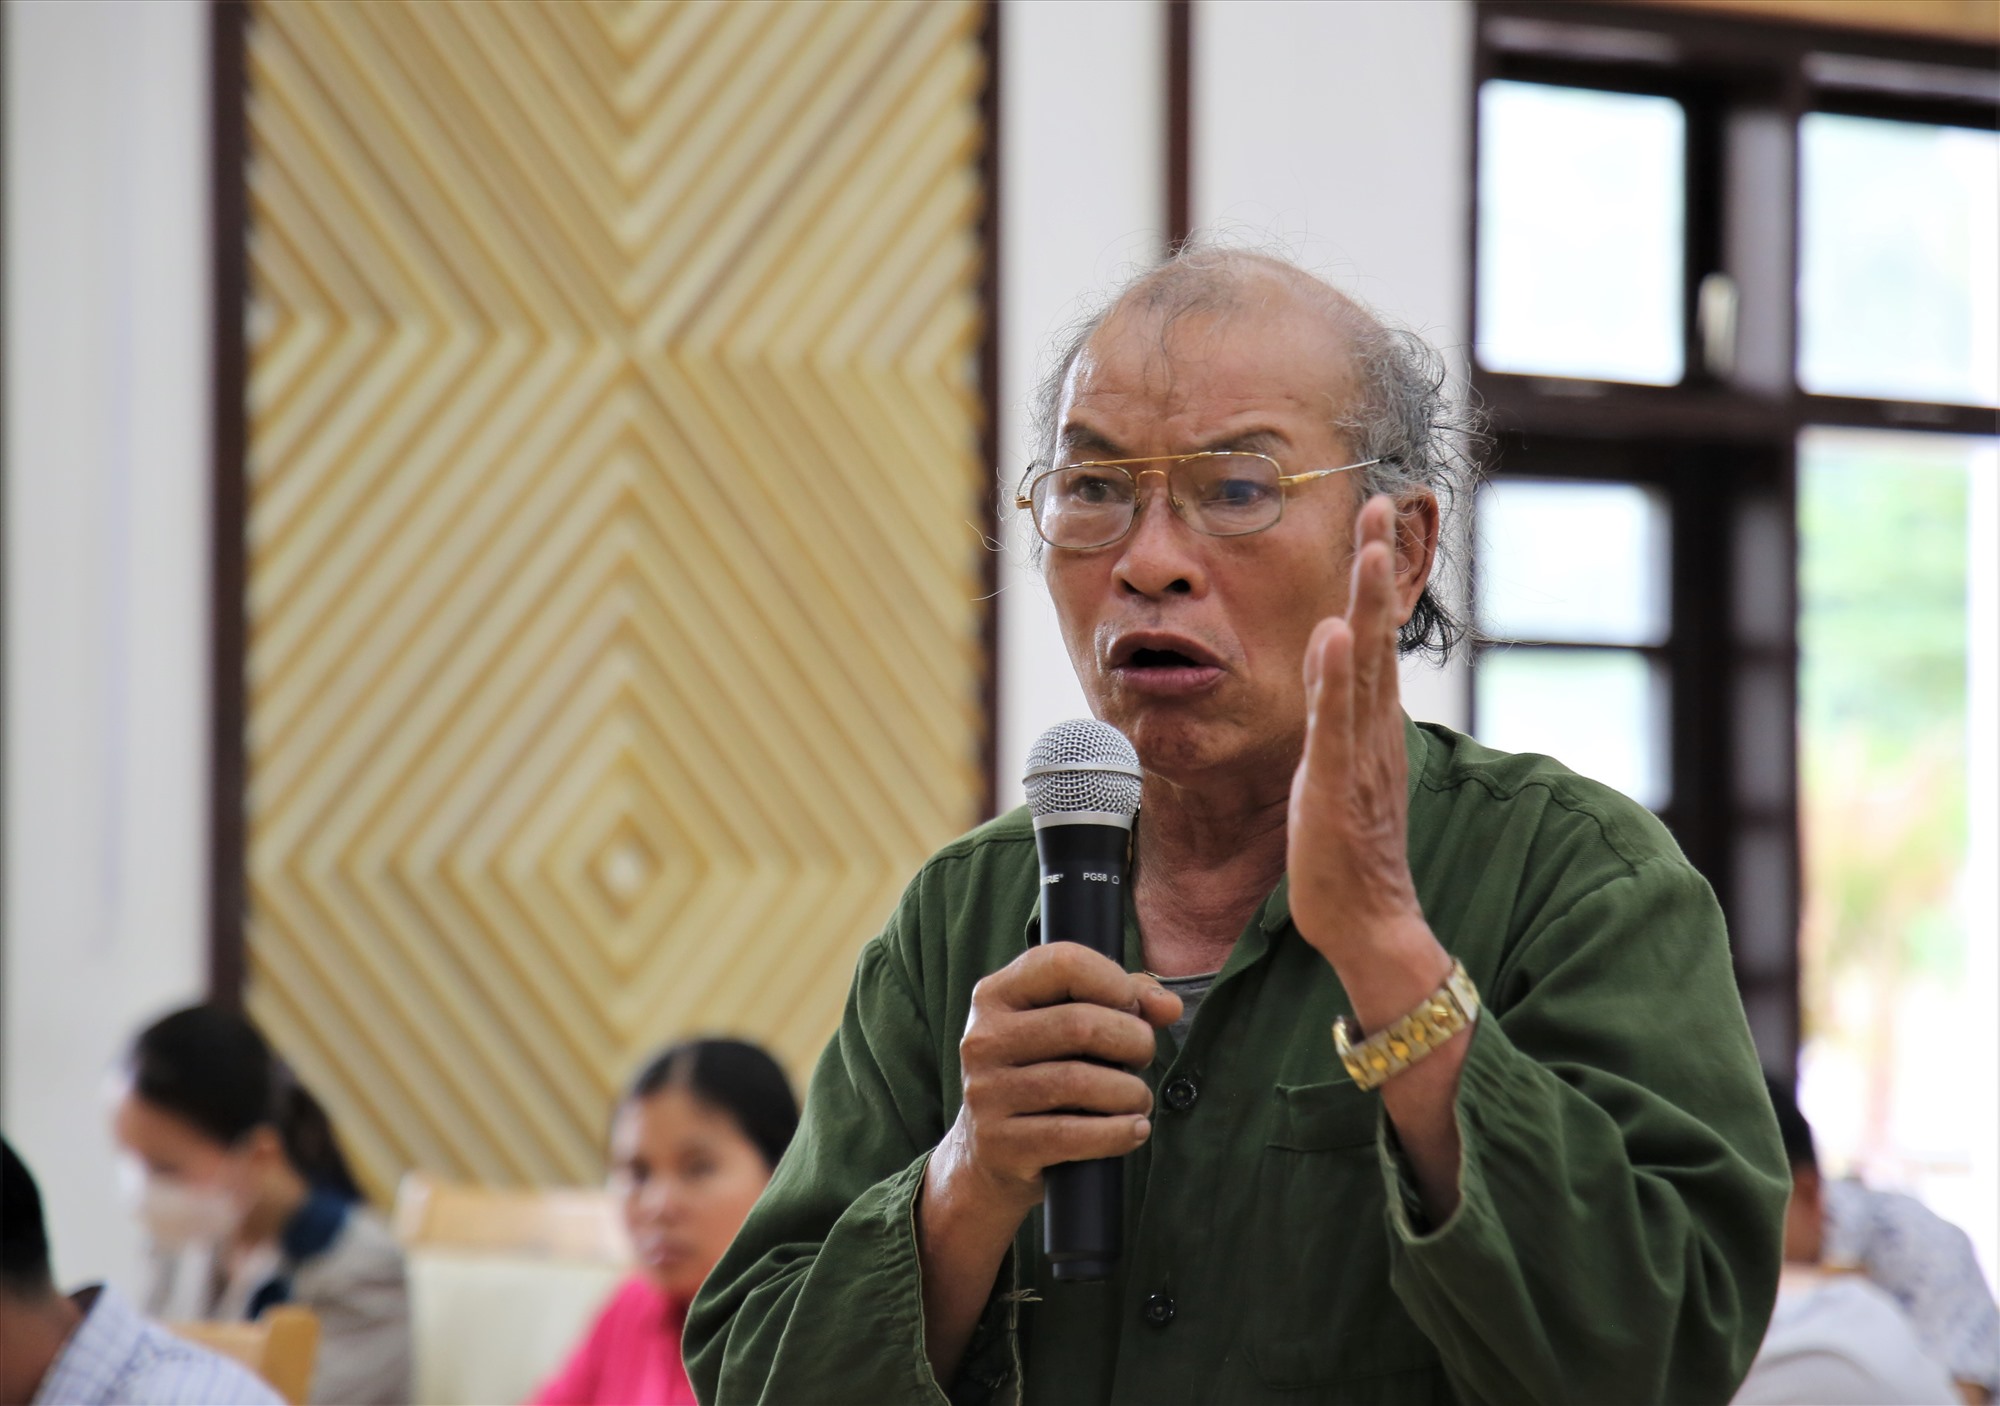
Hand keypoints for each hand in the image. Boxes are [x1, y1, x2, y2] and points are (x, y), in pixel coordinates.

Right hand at [931, 943, 1179, 1223]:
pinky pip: (1073, 1135)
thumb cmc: (1041, 1075)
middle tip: (1143, 1056)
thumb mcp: (1067, 1026)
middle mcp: (983, 1038)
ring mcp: (986, 1092)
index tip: (1133, 1008)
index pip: (1063, 963)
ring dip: (1129, 1092)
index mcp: (996, 995)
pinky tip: (1134, 1129)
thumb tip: (1168, 1006)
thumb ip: (1122, 1001)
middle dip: (1132, 1040)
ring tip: (1138, 1098)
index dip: (1114, 982)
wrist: (987, 1154)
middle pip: (1079, 1024)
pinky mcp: (998, 1142)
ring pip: (1079, 1082)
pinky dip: (1117, 1132)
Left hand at [1286, 495, 1432, 965]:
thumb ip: (1333, 703)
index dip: (1374, 578)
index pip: (1374, 635)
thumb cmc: (1347, 848)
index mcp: (1371, 722)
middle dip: (1377, 569)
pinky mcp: (1338, 785)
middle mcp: (1373, 728)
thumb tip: (1325, 639)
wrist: (1367, 919)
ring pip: (1366, 668)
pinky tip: (1335, 633)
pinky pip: (1336, 724)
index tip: (1374, 520)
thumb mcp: (1334, 762)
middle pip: (1378, 635)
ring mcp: (1358, 754)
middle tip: (1380, 505)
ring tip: (1368, 550)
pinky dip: (1337, 677)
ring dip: (1367, 605)